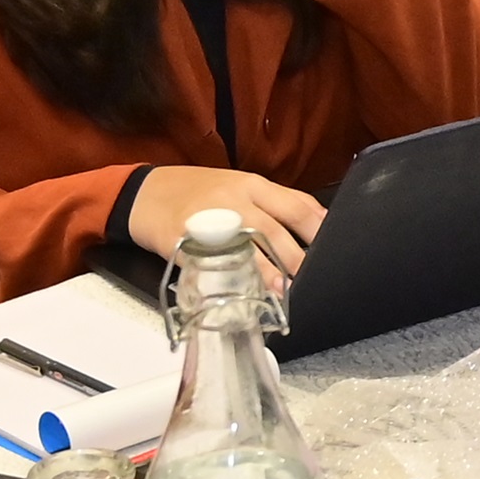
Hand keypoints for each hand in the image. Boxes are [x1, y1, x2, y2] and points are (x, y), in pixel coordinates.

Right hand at [128, 164, 325, 278]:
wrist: (142, 193)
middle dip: (298, 259)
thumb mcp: (237, 187)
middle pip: (276, 231)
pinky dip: (230, 279)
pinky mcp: (185, 241)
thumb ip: (273, 205)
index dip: (320, 231)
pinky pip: (212, 262)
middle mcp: (235, 199)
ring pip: (248, 247)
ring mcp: (210, 220)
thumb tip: (314, 228)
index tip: (338, 252)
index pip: (298, 206)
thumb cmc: (195, 192)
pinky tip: (243, 293)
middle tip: (314, 281)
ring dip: (270, 273)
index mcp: (253, 185)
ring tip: (283, 292)